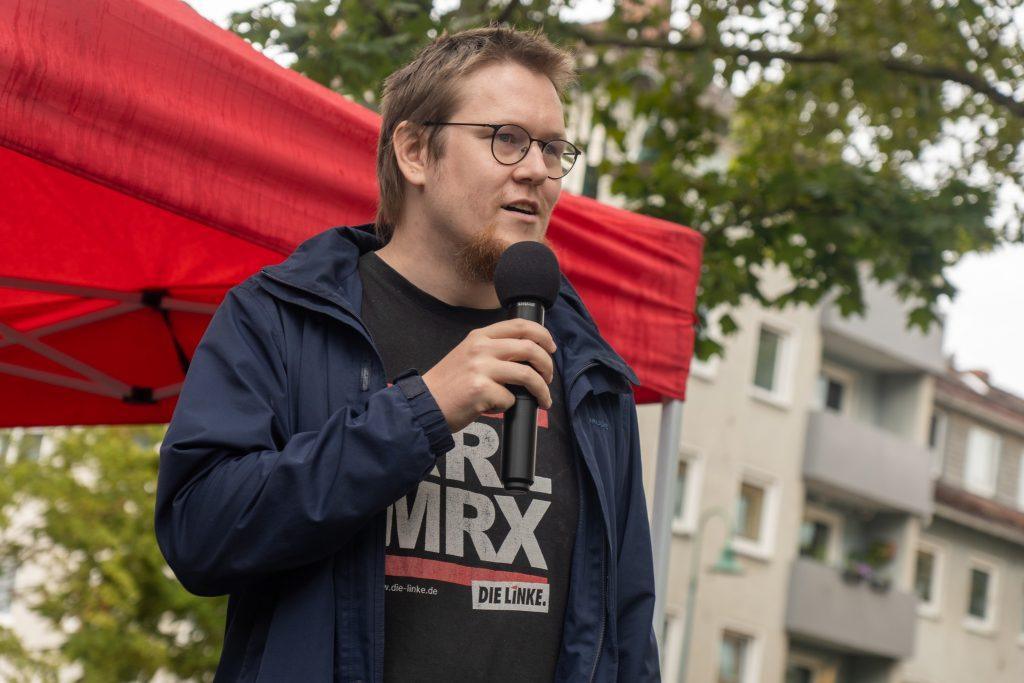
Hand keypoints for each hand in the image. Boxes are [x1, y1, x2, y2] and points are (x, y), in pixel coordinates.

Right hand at [422, 319, 556, 433]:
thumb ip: (492, 350)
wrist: (425, 404)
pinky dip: (508, 406)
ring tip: (543, 400)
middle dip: (547, 365)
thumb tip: (526, 355)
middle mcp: (481, 348)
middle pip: (530, 349)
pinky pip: (510, 399)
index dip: (542, 335)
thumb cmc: (448, 384)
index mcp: (479, 337)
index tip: (550, 347)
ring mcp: (481, 368)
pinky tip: (497, 408)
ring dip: (541, 390)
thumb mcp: (467, 355)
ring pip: (527, 375)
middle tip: (548, 378)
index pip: (520, 325)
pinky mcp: (481, 390)